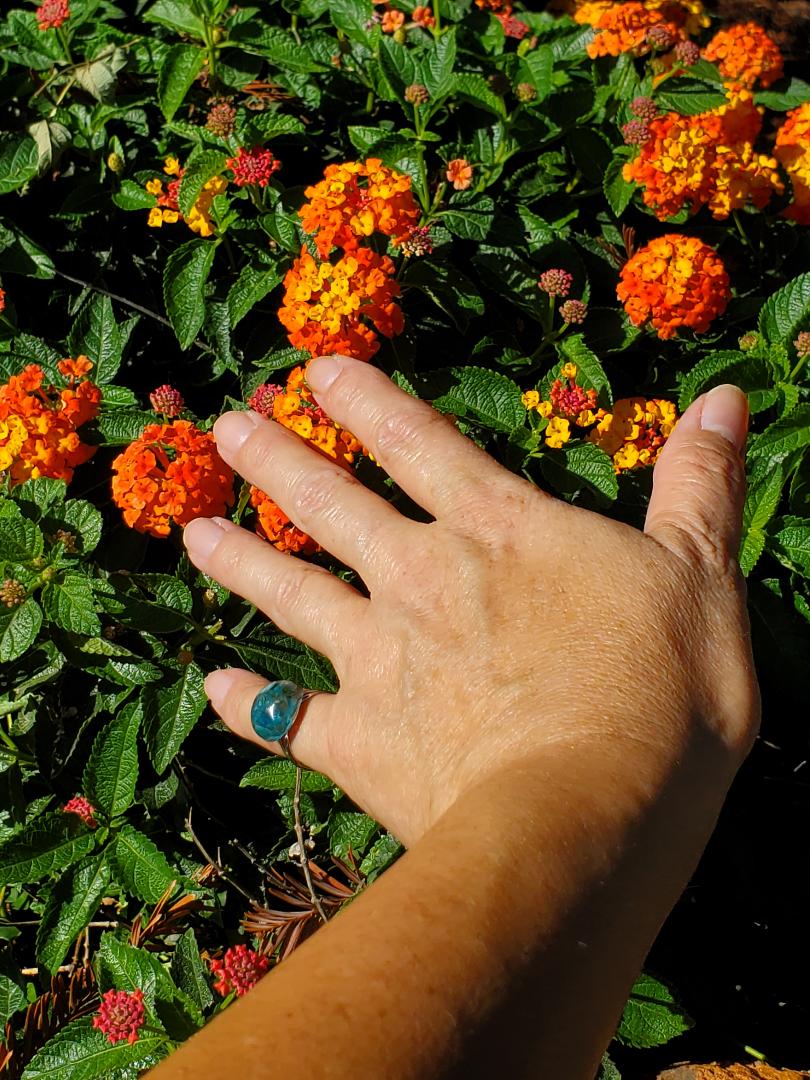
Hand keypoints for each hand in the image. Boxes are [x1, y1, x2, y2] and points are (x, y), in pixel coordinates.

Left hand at [183, 357, 758, 846]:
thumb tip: (725, 395)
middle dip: (277, 459)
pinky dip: (247, 703)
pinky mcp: (360, 742)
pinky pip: (285, 718)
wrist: (592, 813)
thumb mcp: (702, 573)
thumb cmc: (661, 691)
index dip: (365, 400)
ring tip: (193, 532)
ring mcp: (380, 660)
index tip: (311, 369)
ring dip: (241, 560)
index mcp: (497, 530)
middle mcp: (421, 580)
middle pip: (331, 503)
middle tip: (226, 425)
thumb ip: (699, 483)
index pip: (418, 441)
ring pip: (290, 594)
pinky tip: (215, 686)